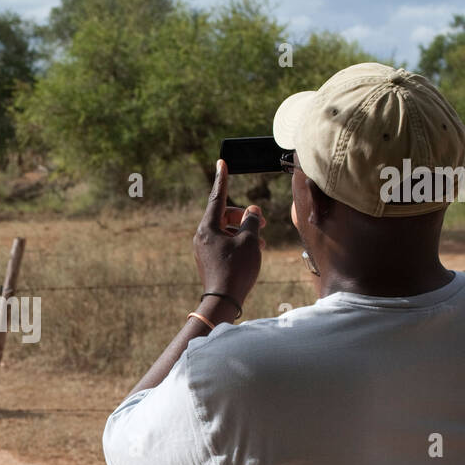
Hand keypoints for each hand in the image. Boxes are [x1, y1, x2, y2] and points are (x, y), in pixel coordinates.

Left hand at [193, 159, 264, 306]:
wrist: (223, 300)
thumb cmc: (236, 269)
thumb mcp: (249, 241)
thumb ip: (252, 221)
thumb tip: (252, 211)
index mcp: (207, 227)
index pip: (217, 197)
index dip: (222, 179)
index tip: (221, 163)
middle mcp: (202, 236)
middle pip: (224, 215)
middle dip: (244, 216)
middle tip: (262, 222)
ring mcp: (204, 248)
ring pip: (226, 230)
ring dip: (244, 231)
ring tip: (261, 241)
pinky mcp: (209, 259)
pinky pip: (225, 243)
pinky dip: (239, 242)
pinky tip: (253, 251)